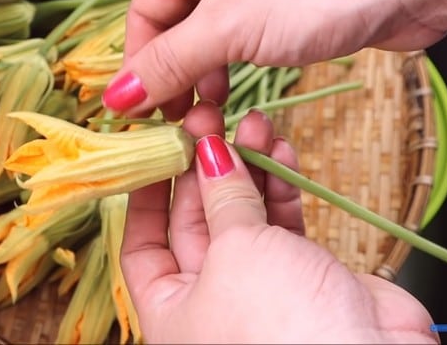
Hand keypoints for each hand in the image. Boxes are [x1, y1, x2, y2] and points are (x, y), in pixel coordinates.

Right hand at [103, 0, 446, 119]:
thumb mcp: (229, 24)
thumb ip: (170, 62)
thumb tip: (115, 99)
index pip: (147, 10)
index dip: (138, 62)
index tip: (137, 112)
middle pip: (178, 26)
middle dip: (173, 76)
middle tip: (177, 122)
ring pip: (213, 40)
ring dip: (204, 81)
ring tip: (207, 117)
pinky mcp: (292, 10)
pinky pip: (247, 46)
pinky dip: (235, 74)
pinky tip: (236, 100)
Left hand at [120, 101, 438, 343]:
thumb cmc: (279, 324)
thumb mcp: (235, 251)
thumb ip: (223, 198)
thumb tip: (209, 154)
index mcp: (172, 310)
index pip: (144, 245)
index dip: (148, 197)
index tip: (157, 152)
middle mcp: (209, 301)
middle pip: (196, 222)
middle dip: (206, 170)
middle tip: (212, 121)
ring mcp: (258, 287)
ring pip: (243, 217)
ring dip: (248, 169)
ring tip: (253, 125)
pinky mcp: (302, 276)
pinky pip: (282, 224)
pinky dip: (281, 188)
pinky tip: (279, 151)